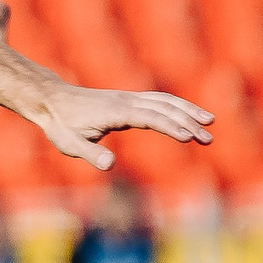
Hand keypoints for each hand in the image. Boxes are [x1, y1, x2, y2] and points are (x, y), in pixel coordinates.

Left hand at [32, 85, 212, 169]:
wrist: (52, 101)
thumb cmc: (60, 125)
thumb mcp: (70, 144)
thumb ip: (90, 154)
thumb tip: (109, 165)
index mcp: (116, 112)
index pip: (150, 118)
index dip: (171, 127)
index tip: (190, 137)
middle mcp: (127, 101)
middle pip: (164, 108)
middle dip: (188, 122)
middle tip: (209, 138)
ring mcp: (129, 97)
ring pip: (165, 101)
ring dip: (188, 111)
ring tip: (210, 122)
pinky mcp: (129, 99)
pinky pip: (159, 100)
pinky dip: (177, 105)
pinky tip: (189, 114)